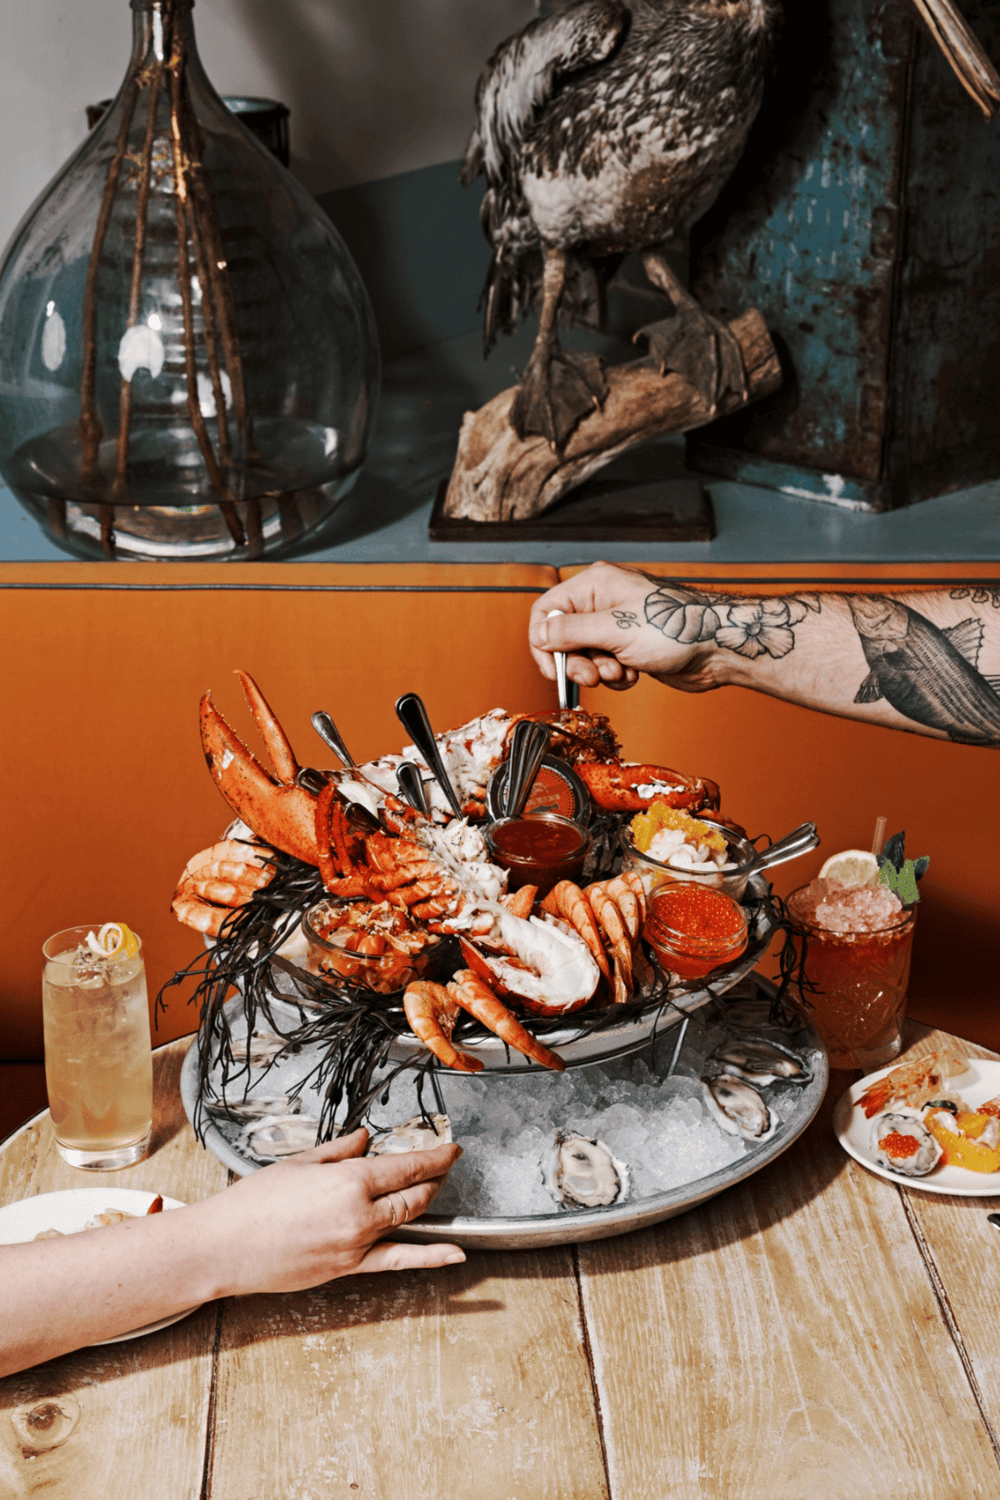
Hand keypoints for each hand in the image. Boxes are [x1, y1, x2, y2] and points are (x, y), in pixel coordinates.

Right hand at [191, 1129, 464, 1295]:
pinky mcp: (348, 1269)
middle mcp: (359, 1214)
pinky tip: (454, 1255)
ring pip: (407, 1222)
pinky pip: (397, 1261)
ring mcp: (356, 1245)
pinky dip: (430, 1257)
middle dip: (434, 1178)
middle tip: (444, 1166)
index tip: (451, 1149)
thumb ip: (340, 1150)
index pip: (407, 1166)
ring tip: (440, 1189)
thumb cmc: (253, 1203)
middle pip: (414, 1195)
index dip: (436, 1157)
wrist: (223, 1248)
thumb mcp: (300, 1163)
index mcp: (349, 1180)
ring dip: (428, 1203)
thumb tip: (364, 1139)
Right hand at [529, 562, 721, 692]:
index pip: (547, 611)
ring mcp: (618, 625)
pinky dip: (616, 676)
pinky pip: (606, 666)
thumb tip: (539, 634)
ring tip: (620, 671)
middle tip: (591, 677)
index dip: (543, 642)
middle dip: (576, 663)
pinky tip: (634, 673)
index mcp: (594, 585)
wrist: (718, 646)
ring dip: (599, 672)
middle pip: (564, 638)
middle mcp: (603, 603)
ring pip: (585, 656)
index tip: (552, 667)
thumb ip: (569, 632)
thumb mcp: (614, 629)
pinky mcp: (630, 647)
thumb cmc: (678, 626)